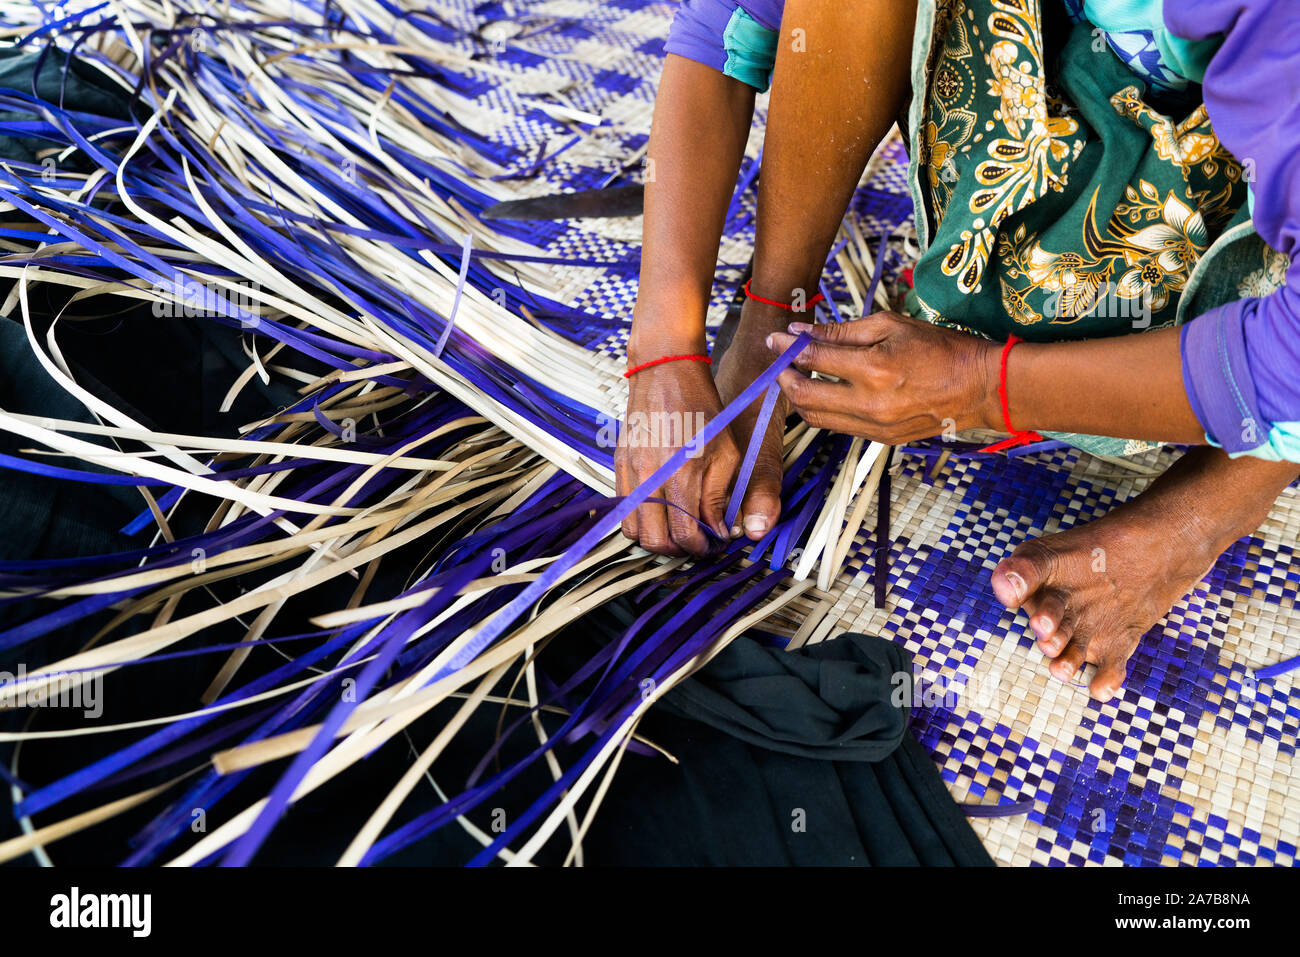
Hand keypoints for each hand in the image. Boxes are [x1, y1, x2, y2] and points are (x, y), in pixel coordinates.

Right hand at [616, 358, 738, 555]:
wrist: (665, 371)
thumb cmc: (702, 407)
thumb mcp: (726, 452)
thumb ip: (718, 496)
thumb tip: (717, 530)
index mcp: (682, 473)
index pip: (685, 534)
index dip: (701, 548)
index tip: (712, 544)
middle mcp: (651, 476)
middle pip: (654, 541)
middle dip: (677, 549)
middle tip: (695, 540)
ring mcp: (630, 471)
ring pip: (632, 529)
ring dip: (655, 536)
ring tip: (676, 526)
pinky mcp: (619, 464)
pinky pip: (623, 507)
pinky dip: (641, 517)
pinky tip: (661, 507)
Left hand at [766, 312, 999, 444]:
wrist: (979, 387)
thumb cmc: (939, 348)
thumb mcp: (891, 325)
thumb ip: (842, 332)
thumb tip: (801, 332)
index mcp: (874, 368)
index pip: (813, 358)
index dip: (786, 347)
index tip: (774, 338)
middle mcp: (870, 403)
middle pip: (804, 397)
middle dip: (784, 378)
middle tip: (780, 363)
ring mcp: (875, 427)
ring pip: (817, 418)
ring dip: (800, 398)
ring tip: (799, 377)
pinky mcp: (881, 440)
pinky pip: (839, 427)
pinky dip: (825, 410)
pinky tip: (827, 392)